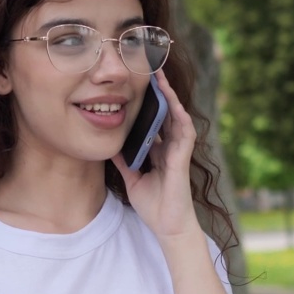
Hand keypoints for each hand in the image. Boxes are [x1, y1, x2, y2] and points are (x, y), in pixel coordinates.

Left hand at [111, 70, 200, 240]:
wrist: (167, 227)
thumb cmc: (153, 204)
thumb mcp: (132, 177)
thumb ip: (124, 160)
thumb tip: (109, 144)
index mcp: (161, 148)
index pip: (156, 117)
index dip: (149, 99)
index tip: (139, 80)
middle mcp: (171, 145)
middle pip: (166, 110)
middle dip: (159, 89)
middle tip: (150, 66)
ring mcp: (179, 151)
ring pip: (177, 115)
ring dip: (170, 95)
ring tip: (160, 76)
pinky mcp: (183, 159)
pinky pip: (184, 133)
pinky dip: (179, 116)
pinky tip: (174, 103)